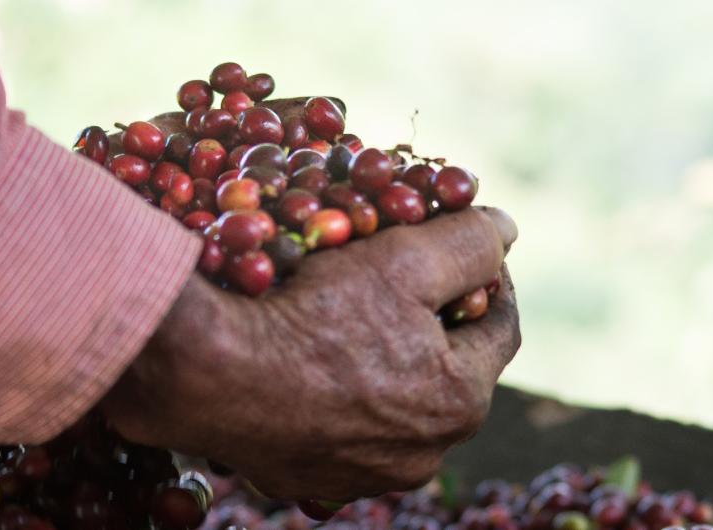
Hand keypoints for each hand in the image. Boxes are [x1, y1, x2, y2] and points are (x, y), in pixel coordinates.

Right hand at [99, 206, 519, 500]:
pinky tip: (315, 361)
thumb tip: (506, 229)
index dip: (490, 279)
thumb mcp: (406, 258)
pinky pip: (344, 429)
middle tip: (410, 278)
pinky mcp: (312, 480)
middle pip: (448, 370)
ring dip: (390, 362)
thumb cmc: (314, 314)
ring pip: (396, 405)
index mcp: (459, 402)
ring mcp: (365, 474)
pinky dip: (342, 395)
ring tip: (358, 316)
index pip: (499, 328)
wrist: (207, 376)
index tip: (470, 248)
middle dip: (438, 321)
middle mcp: (422, 455)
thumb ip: (469, 241)